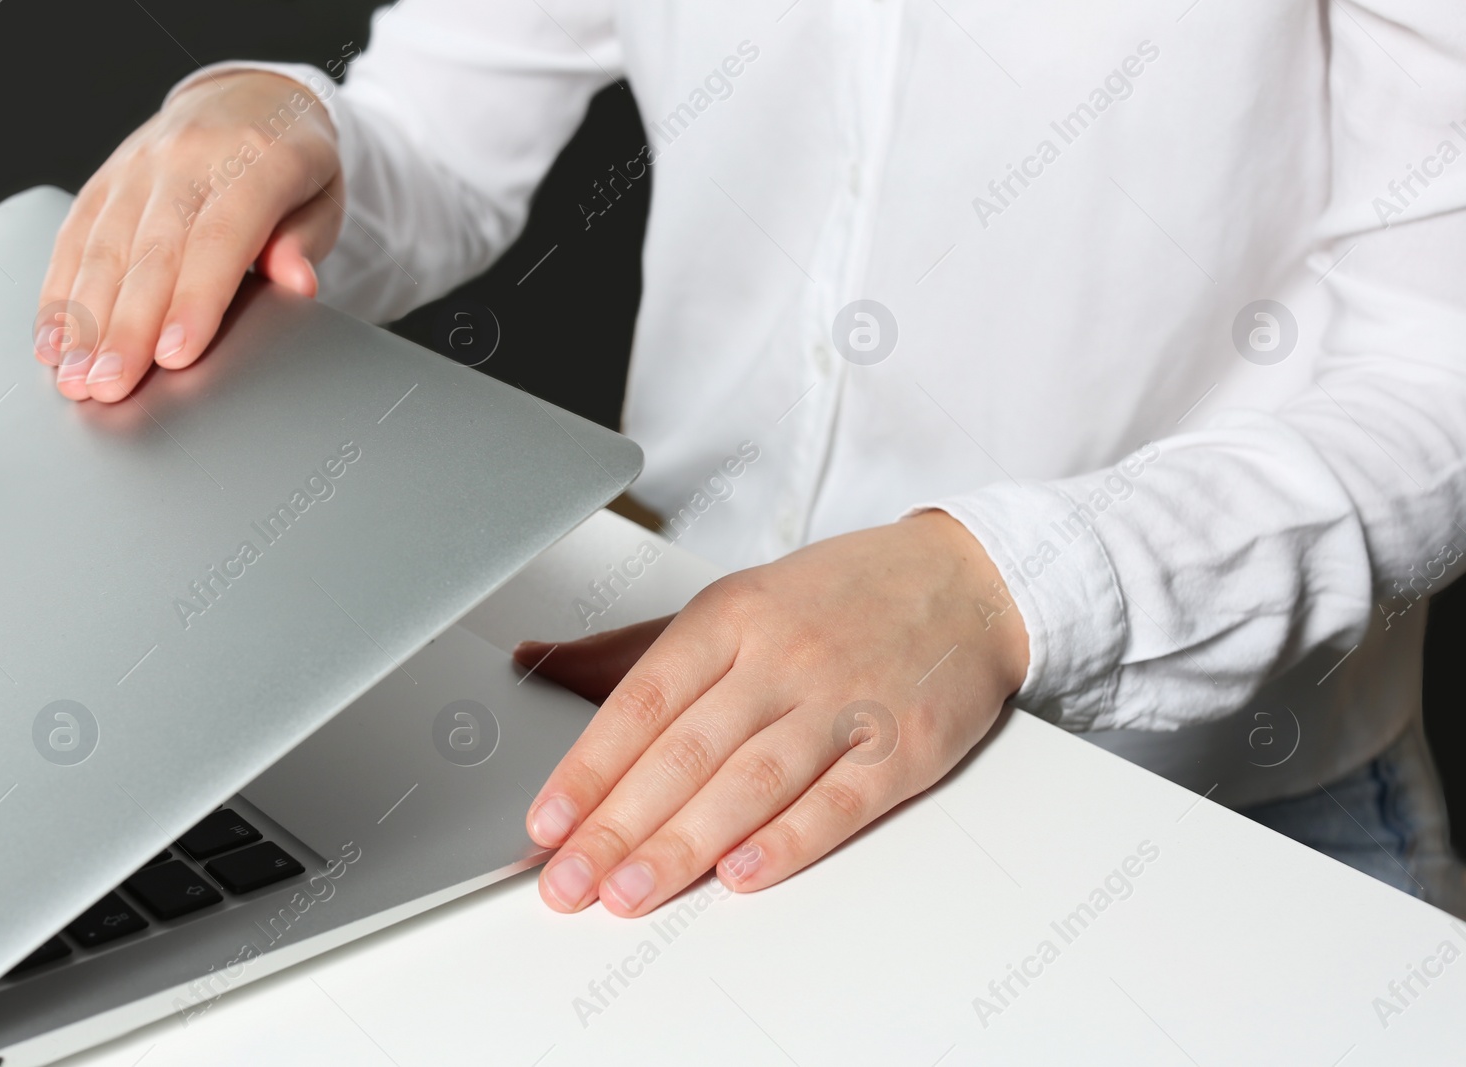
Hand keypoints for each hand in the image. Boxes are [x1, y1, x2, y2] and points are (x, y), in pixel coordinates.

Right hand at [35, 71, 341, 401]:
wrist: (251, 97)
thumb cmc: (291, 162)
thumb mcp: (322, 196)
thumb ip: (306, 240)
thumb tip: (297, 282)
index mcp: (254, 158)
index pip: (219, 238)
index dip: (194, 300)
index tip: (174, 357)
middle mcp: (188, 156)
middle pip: (152, 251)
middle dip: (127, 326)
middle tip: (111, 385)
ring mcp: (139, 165)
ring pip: (104, 247)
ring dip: (84, 319)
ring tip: (75, 376)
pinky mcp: (105, 178)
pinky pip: (74, 237)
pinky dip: (59, 293)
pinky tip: (51, 340)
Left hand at [514, 509, 1028, 916]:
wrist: (966, 580)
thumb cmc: (837, 598)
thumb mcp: (730, 602)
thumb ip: (630, 650)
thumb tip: (533, 663)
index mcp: (730, 617)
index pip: (642, 700)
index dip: (589, 766)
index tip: (546, 822)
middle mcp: (782, 656)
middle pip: (686, 751)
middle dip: (618, 825)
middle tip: (568, 885)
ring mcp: (845, 702)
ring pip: (752, 781)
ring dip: (685, 844)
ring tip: (630, 893)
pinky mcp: (903, 748)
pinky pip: (839, 801)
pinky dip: (789, 840)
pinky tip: (741, 875)